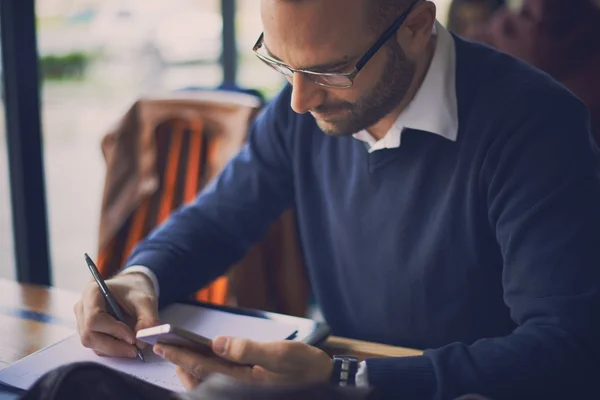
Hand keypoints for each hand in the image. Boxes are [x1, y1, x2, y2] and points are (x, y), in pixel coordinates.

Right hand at [74, 272, 159, 357]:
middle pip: (89, 335)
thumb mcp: (146, 300)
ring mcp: (82, 322)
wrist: (131, 289)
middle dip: (114, 346)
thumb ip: (148, 319)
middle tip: (135, 350)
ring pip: (92, 344)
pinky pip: (97, 347)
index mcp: (91, 293)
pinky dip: (113, 350)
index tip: (132, 337)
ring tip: (134, 348)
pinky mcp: (88, 332)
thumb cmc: (135, 290)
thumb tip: (141, 343)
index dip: (113, 331)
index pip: (94, 318)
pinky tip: (127, 346)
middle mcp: (82, 308)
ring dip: (114, 350)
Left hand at [154, 336, 332, 389]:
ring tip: (178, 353)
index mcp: (241, 380)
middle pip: (198, 377)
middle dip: (179, 363)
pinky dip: (206, 369)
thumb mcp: (279, 354)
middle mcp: (238, 387)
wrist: (324, 379)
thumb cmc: (303, 366)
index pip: (202, 366)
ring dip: (190, 367)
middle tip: (162, 347)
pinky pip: (219, 379)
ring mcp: (242, 387)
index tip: (161, 344)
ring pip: (206, 380)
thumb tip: (217, 342)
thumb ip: (247, 349)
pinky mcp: (249, 385)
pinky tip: (206, 359)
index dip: (179, 355)